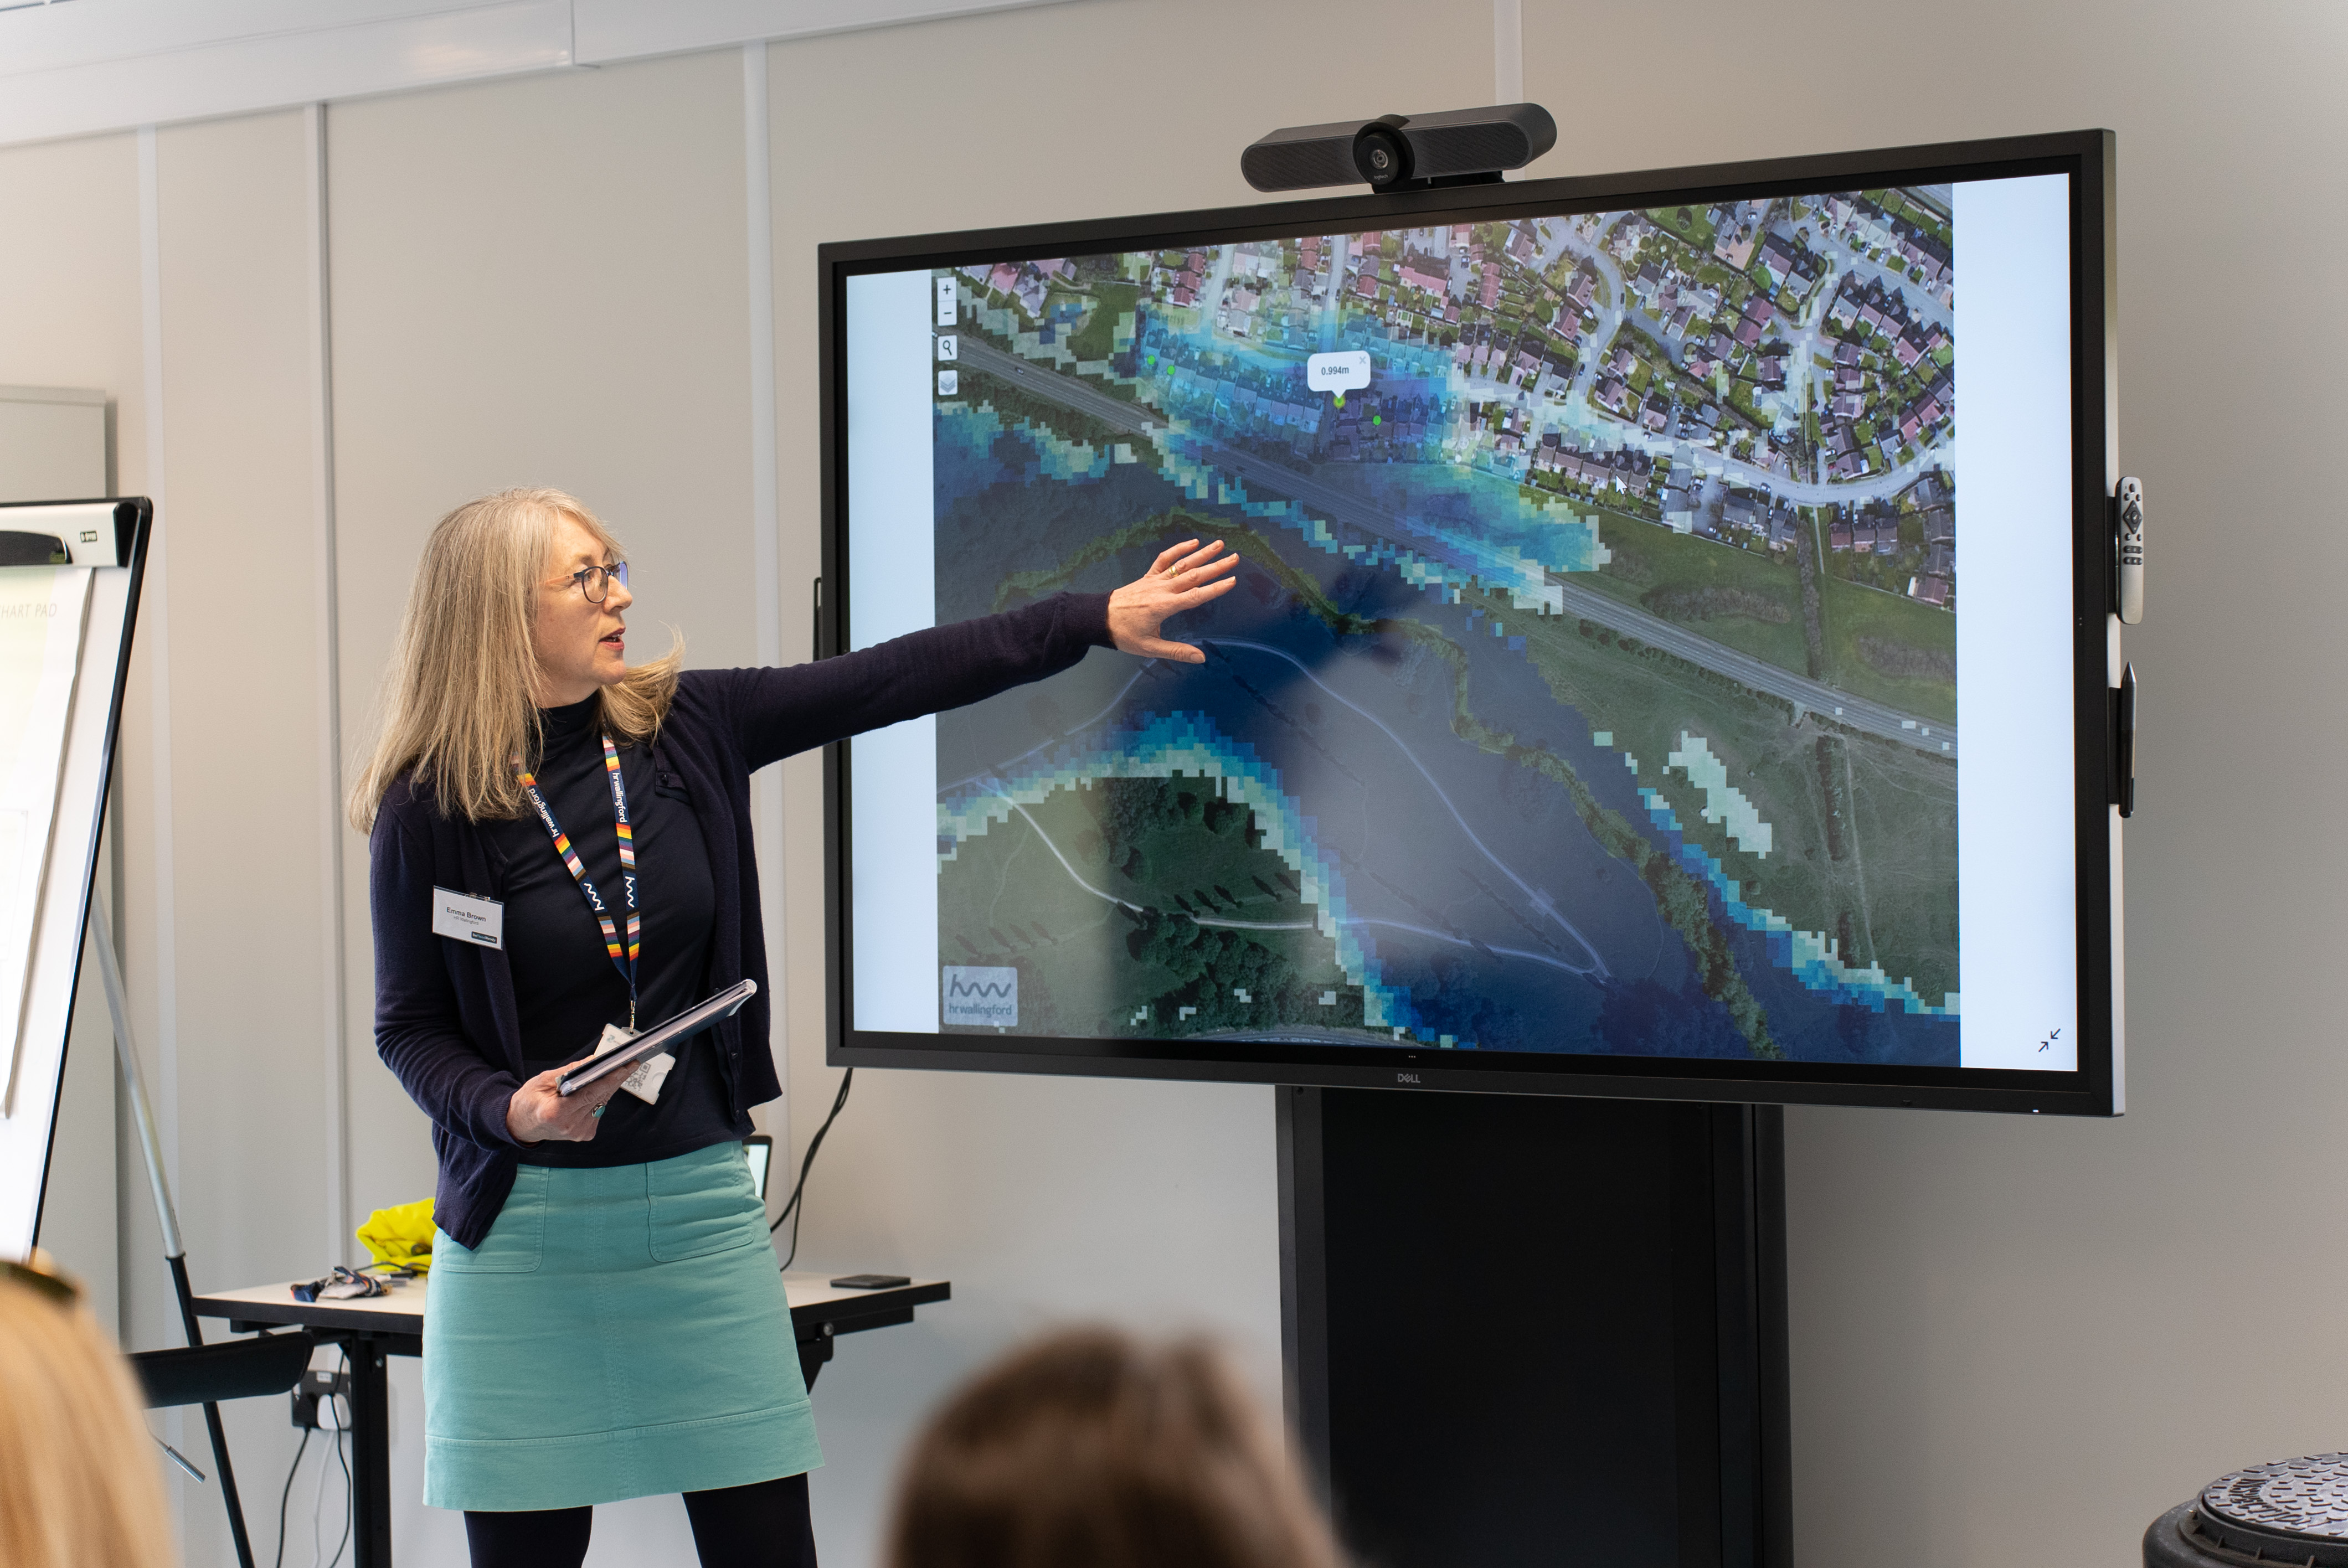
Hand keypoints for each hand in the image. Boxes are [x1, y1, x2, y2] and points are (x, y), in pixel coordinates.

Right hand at [505, 1059, 623, 1143]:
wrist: (521, 1125)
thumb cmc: (529, 1101)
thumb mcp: (542, 1081)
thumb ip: (569, 1071)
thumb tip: (594, 1060)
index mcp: (556, 1113)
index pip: (590, 1092)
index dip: (610, 1078)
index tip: (625, 1066)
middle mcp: (570, 1126)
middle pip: (600, 1097)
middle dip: (616, 1079)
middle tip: (631, 1063)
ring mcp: (579, 1133)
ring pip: (602, 1103)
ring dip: (609, 1087)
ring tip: (618, 1071)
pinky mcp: (585, 1135)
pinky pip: (598, 1110)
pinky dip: (601, 1097)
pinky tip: (602, 1086)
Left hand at [1107, 538, 1239, 663]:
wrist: (1099, 618)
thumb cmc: (1123, 634)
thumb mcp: (1149, 648)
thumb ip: (1176, 651)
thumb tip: (1200, 657)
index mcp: (1164, 607)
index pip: (1196, 596)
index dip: (1215, 588)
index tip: (1232, 581)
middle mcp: (1161, 590)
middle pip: (1193, 575)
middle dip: (1216, 567)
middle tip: (1235, 558)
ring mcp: (1155, 581)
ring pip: (1182, 564)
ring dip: (1202, 554)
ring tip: (1220, 544)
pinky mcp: (1148, 577)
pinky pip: (1165, 560)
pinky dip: (1178, 549)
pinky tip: (1193, 543)